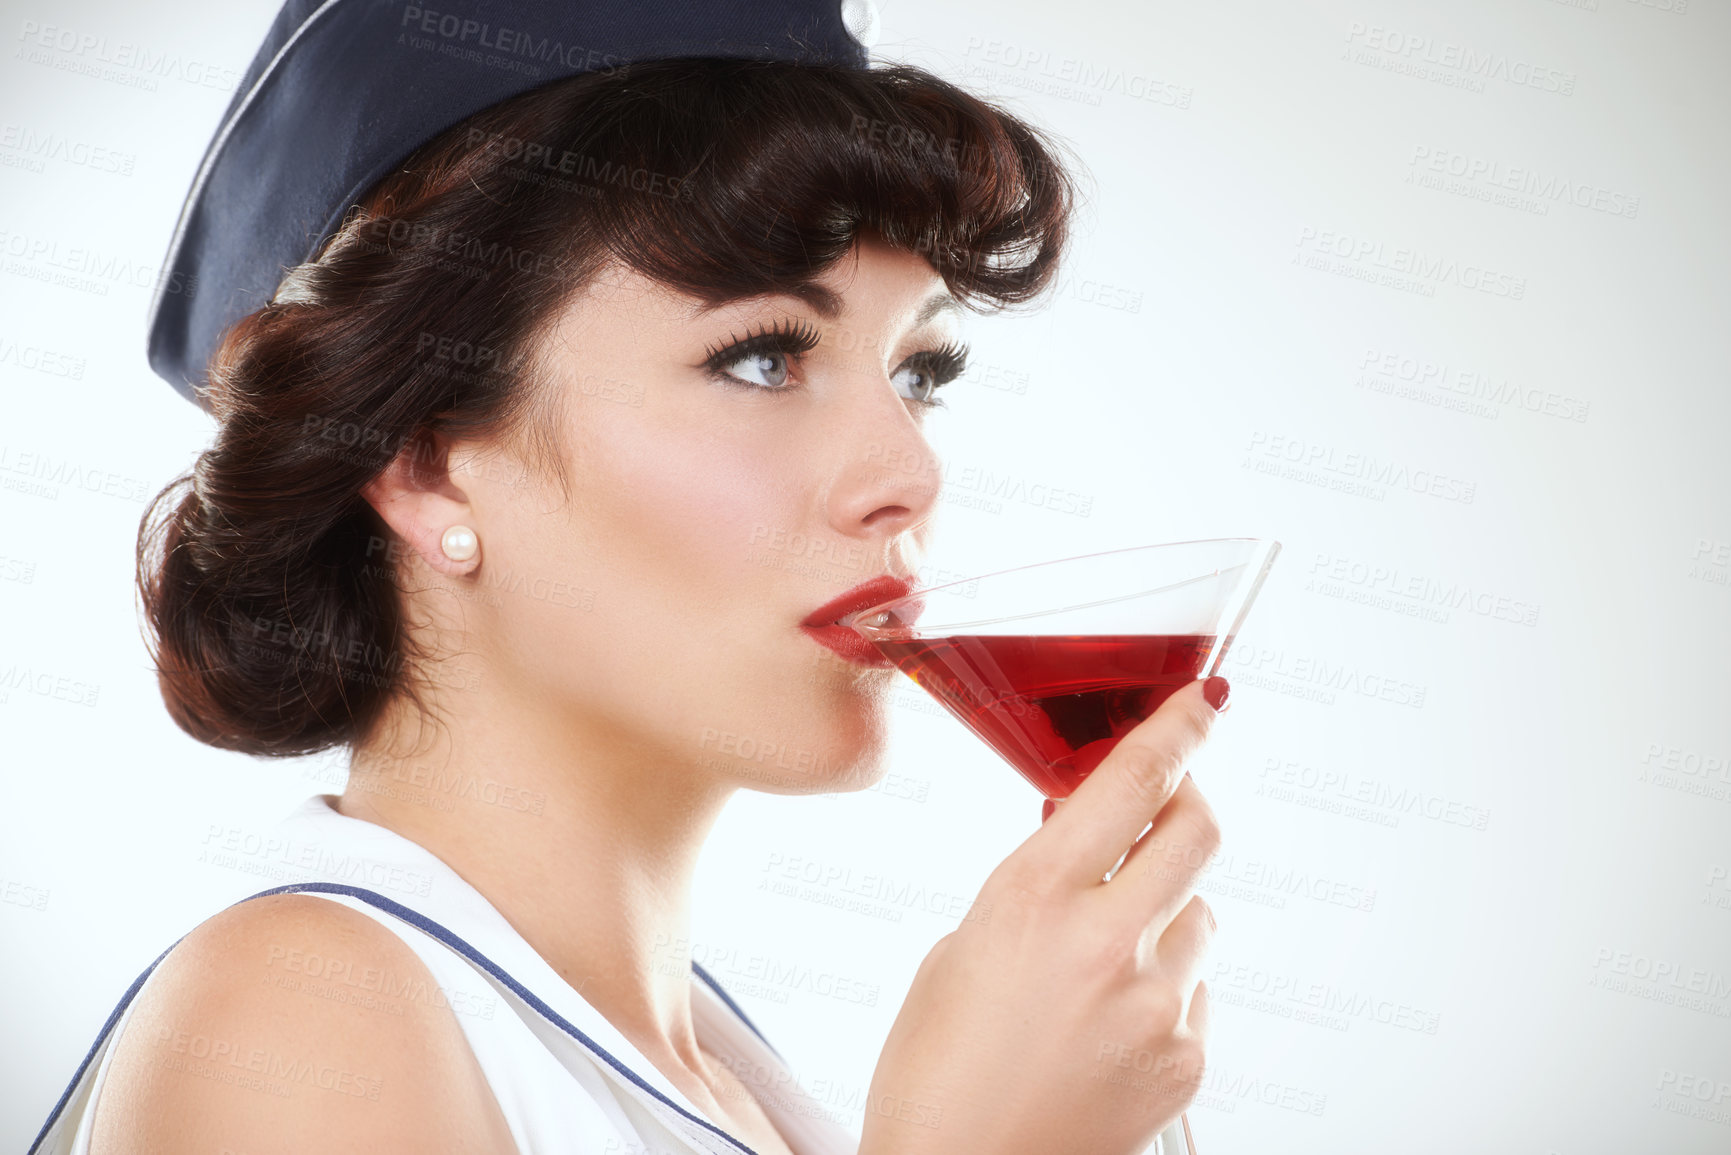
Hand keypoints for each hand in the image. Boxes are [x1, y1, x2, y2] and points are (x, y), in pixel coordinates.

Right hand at [860, 677, 1226, 1154]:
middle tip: (1164, 809)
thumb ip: (1032, 889)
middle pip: (1198, 833)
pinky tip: (1106, 1026)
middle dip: (1187, 805)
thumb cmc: (935, 1075)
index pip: (1132, 785)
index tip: (1203, 702)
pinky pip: (1196, 991)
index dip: (1179, 729)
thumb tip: (1082, 843)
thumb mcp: (959, 951)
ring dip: (1162, 915)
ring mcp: (1156, 1007)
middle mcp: (1106, 945)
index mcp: (1031, 902)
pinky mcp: (1184, 1061)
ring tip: (1100, 967)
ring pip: (1198, 917)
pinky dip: (1163, 990)